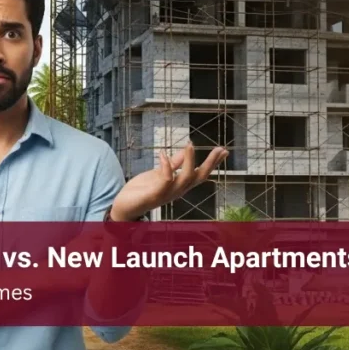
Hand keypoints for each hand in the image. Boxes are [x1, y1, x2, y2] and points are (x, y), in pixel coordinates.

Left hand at [110, 142, 227, 220]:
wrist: (124, 205)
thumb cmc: (143, 189)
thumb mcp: (160, 172)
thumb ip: (174, 163)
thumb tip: (186, 151)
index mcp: (180, 185)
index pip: (201, 173)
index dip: (213, 163)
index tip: (224, 150)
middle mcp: (177, 190)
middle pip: (199, 177)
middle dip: (210, 163)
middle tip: (220, 149)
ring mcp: (167, 194)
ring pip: (186, 178)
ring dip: (189, 161)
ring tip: (190, 145)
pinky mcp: (155, 195)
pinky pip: (166, 181)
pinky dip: (166, 166)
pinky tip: (162, 154)